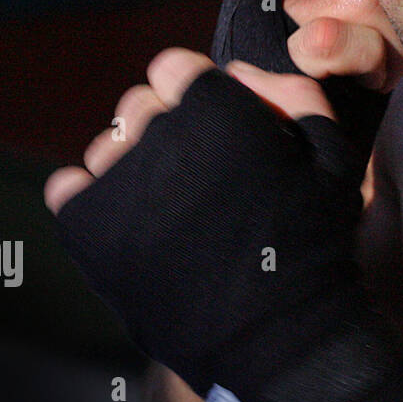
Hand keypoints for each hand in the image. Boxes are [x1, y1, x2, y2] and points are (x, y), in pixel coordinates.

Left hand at [44, 47, 334, 215]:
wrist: (278, 334)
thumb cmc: (313, 242)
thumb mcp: (334, 156)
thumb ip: (293, 94)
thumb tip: (239, 72)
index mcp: (215, 105)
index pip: (175, 67)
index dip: (199, 96)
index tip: (218, 130)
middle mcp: (158, 132)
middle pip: (140, 105)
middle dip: (169, 129)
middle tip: (204, 179)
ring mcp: (116, 179)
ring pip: (107, 147)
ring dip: (133, 166)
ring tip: (173, 210)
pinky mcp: (86, 227)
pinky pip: (68, 188)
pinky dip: (93, 200)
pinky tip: (135, 224)